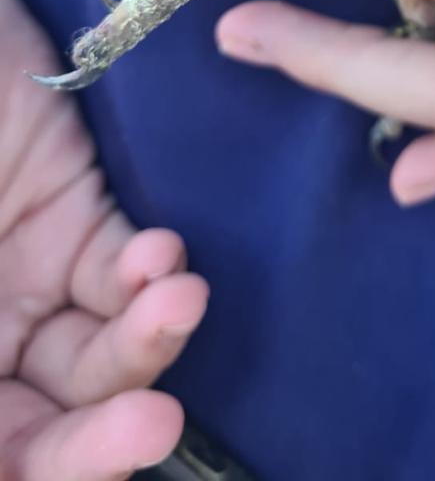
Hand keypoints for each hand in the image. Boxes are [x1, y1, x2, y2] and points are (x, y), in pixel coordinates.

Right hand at [0, 0, 207, 478]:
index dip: (30, 477)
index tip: (67, 462)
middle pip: (38, 432)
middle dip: (95, 445)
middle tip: (151, 427)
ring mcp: (19, 283)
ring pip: (97, 358)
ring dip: (143, 348)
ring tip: (178, 303)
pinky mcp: (72, 216)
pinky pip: (119, 270)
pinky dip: (146, 275)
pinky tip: (160, 256)